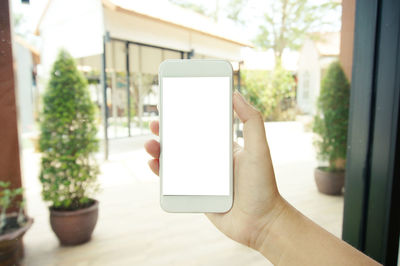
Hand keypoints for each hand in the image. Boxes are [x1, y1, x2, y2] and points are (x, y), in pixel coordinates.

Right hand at [144, 92, 286, 249]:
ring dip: (159, 150)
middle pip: (183, 142)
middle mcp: (211, 160)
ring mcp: (202, 178)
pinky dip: (161, 172)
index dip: (186, 115)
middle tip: (155, 122)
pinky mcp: (195, 194)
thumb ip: (251, 121)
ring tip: (150, 143)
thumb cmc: (263, 185)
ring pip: (175, 161)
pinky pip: (174, 182)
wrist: (260, 223)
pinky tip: (153, 164)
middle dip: (167, 131)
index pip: (201, 126)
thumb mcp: (259, 149)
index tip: (173, 103)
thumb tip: (236, 94)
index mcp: (223, 147)